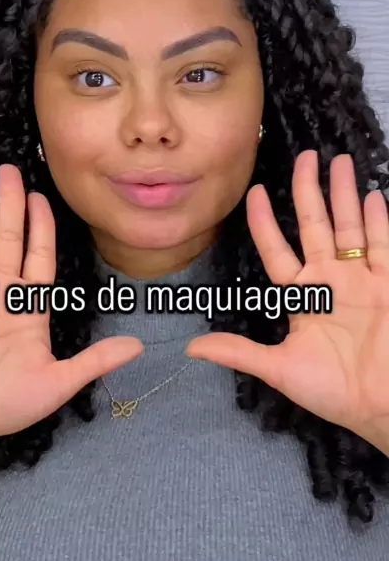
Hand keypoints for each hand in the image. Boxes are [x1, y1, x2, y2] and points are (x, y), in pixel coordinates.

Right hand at [0, 164, 142, 446]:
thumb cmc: (14, 403)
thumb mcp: (60, 383)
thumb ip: (95, 362)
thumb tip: (139, 346)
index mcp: (31, 310)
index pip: (38, 257)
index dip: (40, 227)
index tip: (40, 197)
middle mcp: (3, 298)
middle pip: (6, 243)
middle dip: (8, 207)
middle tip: (8, 171)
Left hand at [186, 150, 388, 453]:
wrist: (383, 405)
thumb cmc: (333, 391)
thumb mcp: (280, 369)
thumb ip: (239, 352)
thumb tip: (191, 348)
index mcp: (301, 297)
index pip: (277, 249)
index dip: (264, 222)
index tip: (253, 192)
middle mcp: (330, 281)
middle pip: (315, 226)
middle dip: (310, 191)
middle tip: (304, 156)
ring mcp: (362, 280)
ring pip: (350, 226)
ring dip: (344, 194)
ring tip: (339, 160)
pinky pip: (383, 245)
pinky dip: (378, 221)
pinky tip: (372, 195)